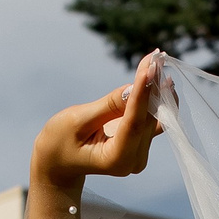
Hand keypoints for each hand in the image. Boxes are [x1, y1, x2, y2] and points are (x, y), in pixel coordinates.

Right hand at [31, 52, 164, 189]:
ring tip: (158, 60)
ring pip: (154, 117)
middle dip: (151, 86)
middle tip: (157, 55)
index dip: (142, 94)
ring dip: (156, 88)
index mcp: (115, 160)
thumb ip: (108, 106)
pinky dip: (154, 97)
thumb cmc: (60, 142)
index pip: (133, 123)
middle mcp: (133, 161)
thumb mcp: (77, 121)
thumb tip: (133, 89)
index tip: (150, 68)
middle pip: (147, 119)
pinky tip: (159, 76)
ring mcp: (139, 154)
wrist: (59, 162)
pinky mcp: (140, 144)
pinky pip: (153, 118)